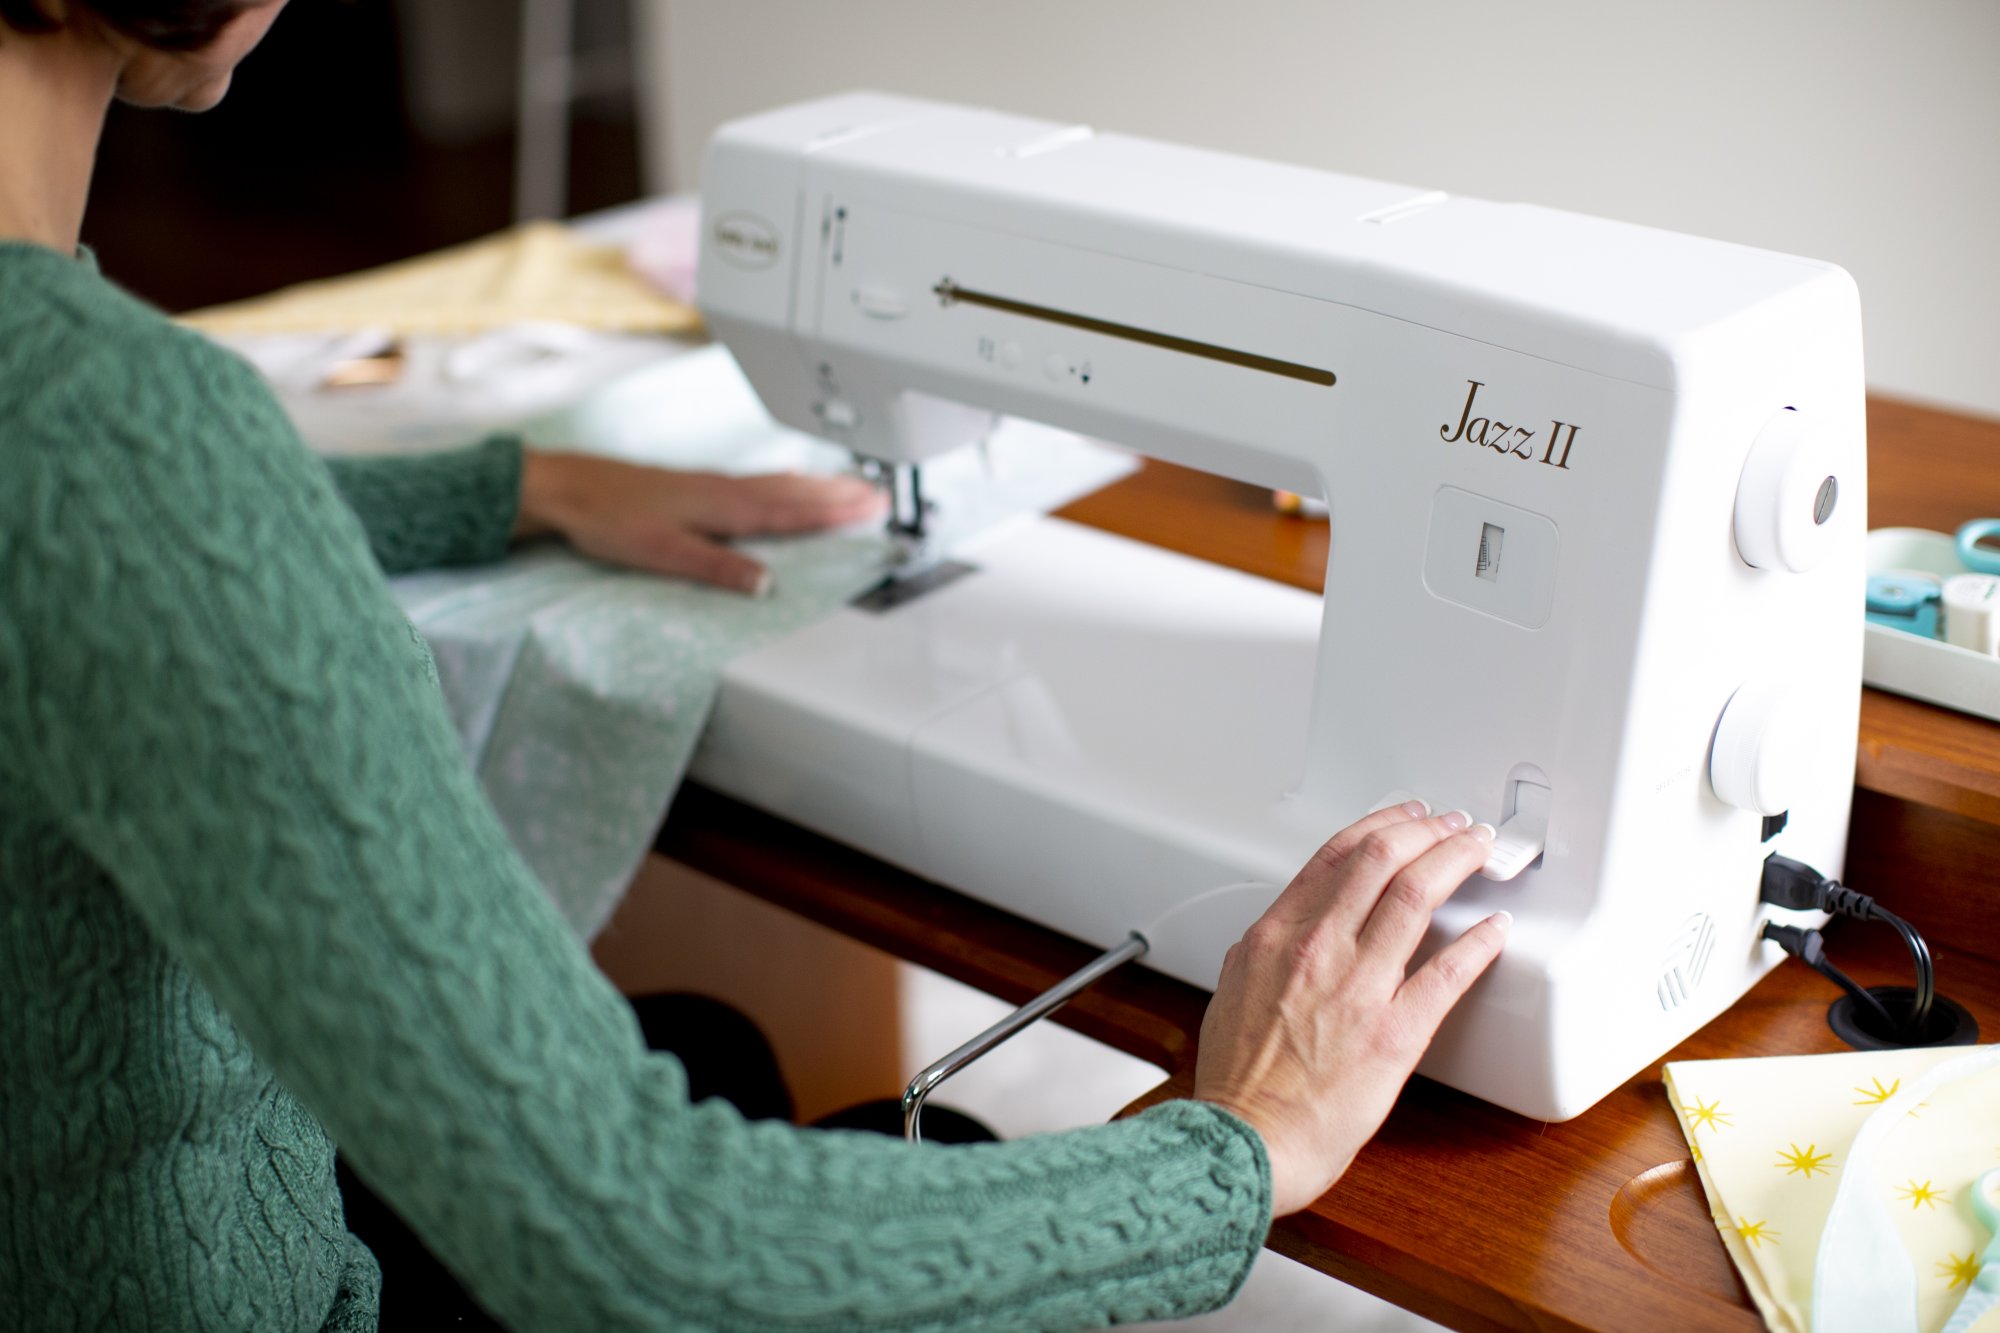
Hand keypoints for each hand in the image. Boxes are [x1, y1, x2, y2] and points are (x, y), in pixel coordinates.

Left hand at [514, 451, 886, 593]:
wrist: (570, 489)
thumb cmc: (609, 519)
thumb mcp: (664, 553)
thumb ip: (718, 569)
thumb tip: (765, 585)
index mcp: (723, 506)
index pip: (791, 512)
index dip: (834, 512)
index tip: (872, 508)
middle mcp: (724, 490)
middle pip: (795, 493)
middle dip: (839, 494)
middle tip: (879, 494)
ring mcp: (713, 484)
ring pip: (779, 483)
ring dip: (818, 485)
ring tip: (851, 484)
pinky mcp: (699, 484)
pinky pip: (759, 480)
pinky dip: (786, 480)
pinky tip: (789, 479)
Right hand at [1193, 803, 1509, 1215]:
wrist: (1244, 1140)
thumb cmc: (1238, 1083)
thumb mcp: (1231, 992)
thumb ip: (1261, 955)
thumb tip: (1279, 937)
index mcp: (1275, 935)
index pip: (1336, 855)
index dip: (1380, 825)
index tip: (1405, 818)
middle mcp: (1317, 947)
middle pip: (1382, 858)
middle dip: (1426, 830)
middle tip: (1451, 825)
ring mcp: (1358, 985)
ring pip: (1416, 895)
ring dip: (1455, 861)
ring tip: (1476, 851)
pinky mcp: (1395, 1031)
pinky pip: (1449, 971)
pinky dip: (1480, 941)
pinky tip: (1496, 927)